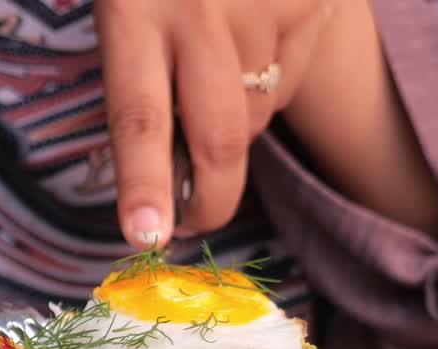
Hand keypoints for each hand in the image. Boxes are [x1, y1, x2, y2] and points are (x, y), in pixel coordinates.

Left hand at [94, 0, 333, 247]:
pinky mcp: (310, 4)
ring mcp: (264, 8)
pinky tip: (250, 39)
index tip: (144, 236)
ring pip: (257, 116)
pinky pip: (289, 82)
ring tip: (212, 70)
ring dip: (237, 121)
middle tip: (190, 223)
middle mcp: (200, 12)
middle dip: (209, 201)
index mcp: (135, 9)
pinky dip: (269, 84)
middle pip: (218, 139)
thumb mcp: (128, 5)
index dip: (143, 184)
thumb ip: (140, 71)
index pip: (138, 115)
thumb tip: (166, 173)